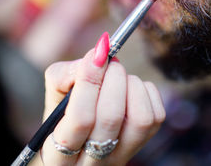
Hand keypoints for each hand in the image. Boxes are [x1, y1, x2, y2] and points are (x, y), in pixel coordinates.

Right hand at [41, 32, 165, 165]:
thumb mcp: (54, 96)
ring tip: (119, 77)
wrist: (82, 136)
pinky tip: (130, 89)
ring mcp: (121, 156)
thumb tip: (97, 56)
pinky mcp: (144, 145)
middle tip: (110, 62)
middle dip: (113, 80)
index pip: (80, 119)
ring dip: (131, 87)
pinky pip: (156, 116)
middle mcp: (91, 163)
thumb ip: (65, 75)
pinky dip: (146, 92)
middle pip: (111, 117)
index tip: (96, 56)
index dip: (89, 82)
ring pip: (140, 119)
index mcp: (58, 155)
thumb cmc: (64, 113)